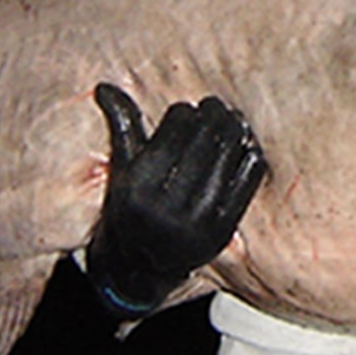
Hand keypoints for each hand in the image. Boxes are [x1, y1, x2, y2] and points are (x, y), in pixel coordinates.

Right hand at [85, 83, 266, 317]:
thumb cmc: (128, 209)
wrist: (139, 269)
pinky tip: (246, 144)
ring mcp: (199, 221)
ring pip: (229, 156)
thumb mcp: (121, 170)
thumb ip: (121, 126)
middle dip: (213, 115)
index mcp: (139, 187)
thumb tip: (105, 85)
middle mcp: (168, 206)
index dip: (185, 113)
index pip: (175, 130)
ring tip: (232, 120)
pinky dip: (250, 156)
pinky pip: (248, 181)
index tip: (186, 111)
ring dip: (234, 130)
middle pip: (205, 139)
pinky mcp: (223, 230)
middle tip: (215, 107)